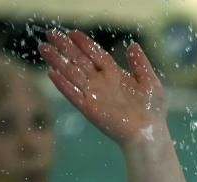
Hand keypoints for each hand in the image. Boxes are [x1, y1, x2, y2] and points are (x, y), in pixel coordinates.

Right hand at [39, 30, 166, 148]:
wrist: (149, 134)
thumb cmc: (153, 111)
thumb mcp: (150, 83)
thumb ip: (140, 64)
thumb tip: (132, 45)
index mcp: (115, 75)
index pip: (96, 55)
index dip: (85, 43)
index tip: (72, 32)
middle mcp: (102, 83)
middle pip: (80, 61)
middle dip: (65, 47)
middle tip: (51, 33)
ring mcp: (94, 96)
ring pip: (72, 74)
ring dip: (58, 61)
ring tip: (44, 48)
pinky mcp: (90, 110)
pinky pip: (74, 95)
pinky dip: (63, 85)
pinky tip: (52, 73)